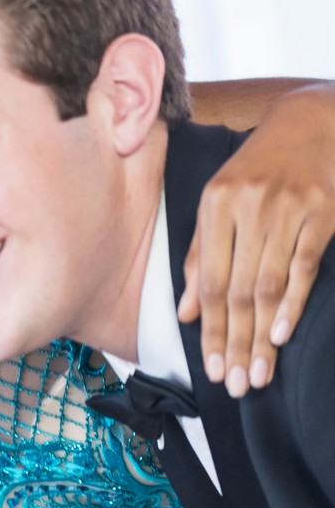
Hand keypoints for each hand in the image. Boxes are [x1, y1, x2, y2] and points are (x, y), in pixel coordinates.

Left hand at [181, 84, 334, 395]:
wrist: (313, 123)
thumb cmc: (258, 170)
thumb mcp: (219, 202)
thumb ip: (200, 256)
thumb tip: (185, 311)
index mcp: (214, 207)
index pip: (208, 282)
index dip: (209, 329)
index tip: (211, 368)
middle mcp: (247, 209)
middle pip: (236, 291)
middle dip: (234, 342)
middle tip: (235, 384)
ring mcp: (286, 210)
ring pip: (268, 284)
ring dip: (262, 334)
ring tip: (258, 373)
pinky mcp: (322, 213)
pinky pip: (304, 265)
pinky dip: (293, 302)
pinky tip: (283, 333)